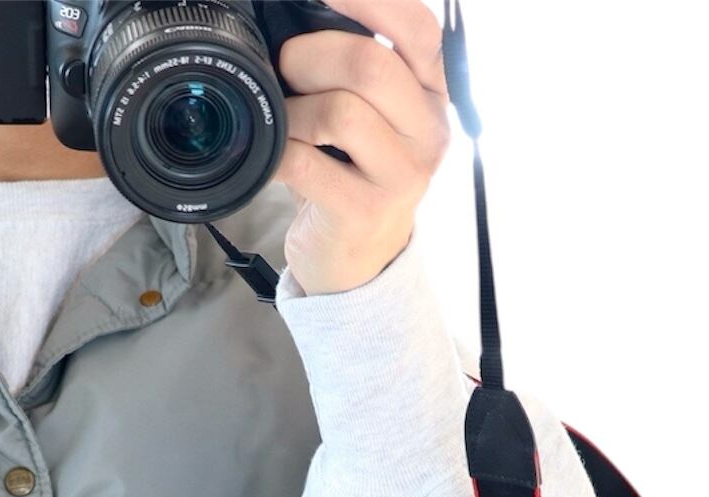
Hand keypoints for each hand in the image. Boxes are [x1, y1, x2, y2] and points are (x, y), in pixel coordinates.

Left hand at [275, 0, 451, 294]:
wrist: (358, 260)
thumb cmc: (354, 174)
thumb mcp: (372, 115)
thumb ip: (357, 69)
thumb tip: (300, 17)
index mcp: (433, 93)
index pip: (418, 28)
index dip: (371, 1)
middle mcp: (428, 130)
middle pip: (370, 65)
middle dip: (311, 55)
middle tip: (284, 68)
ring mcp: (401, 175)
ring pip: (341, 113)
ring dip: (293, 111)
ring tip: (281, 123)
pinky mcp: (364, 212)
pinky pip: (307, 166)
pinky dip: (278, 154)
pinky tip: (274, 158)